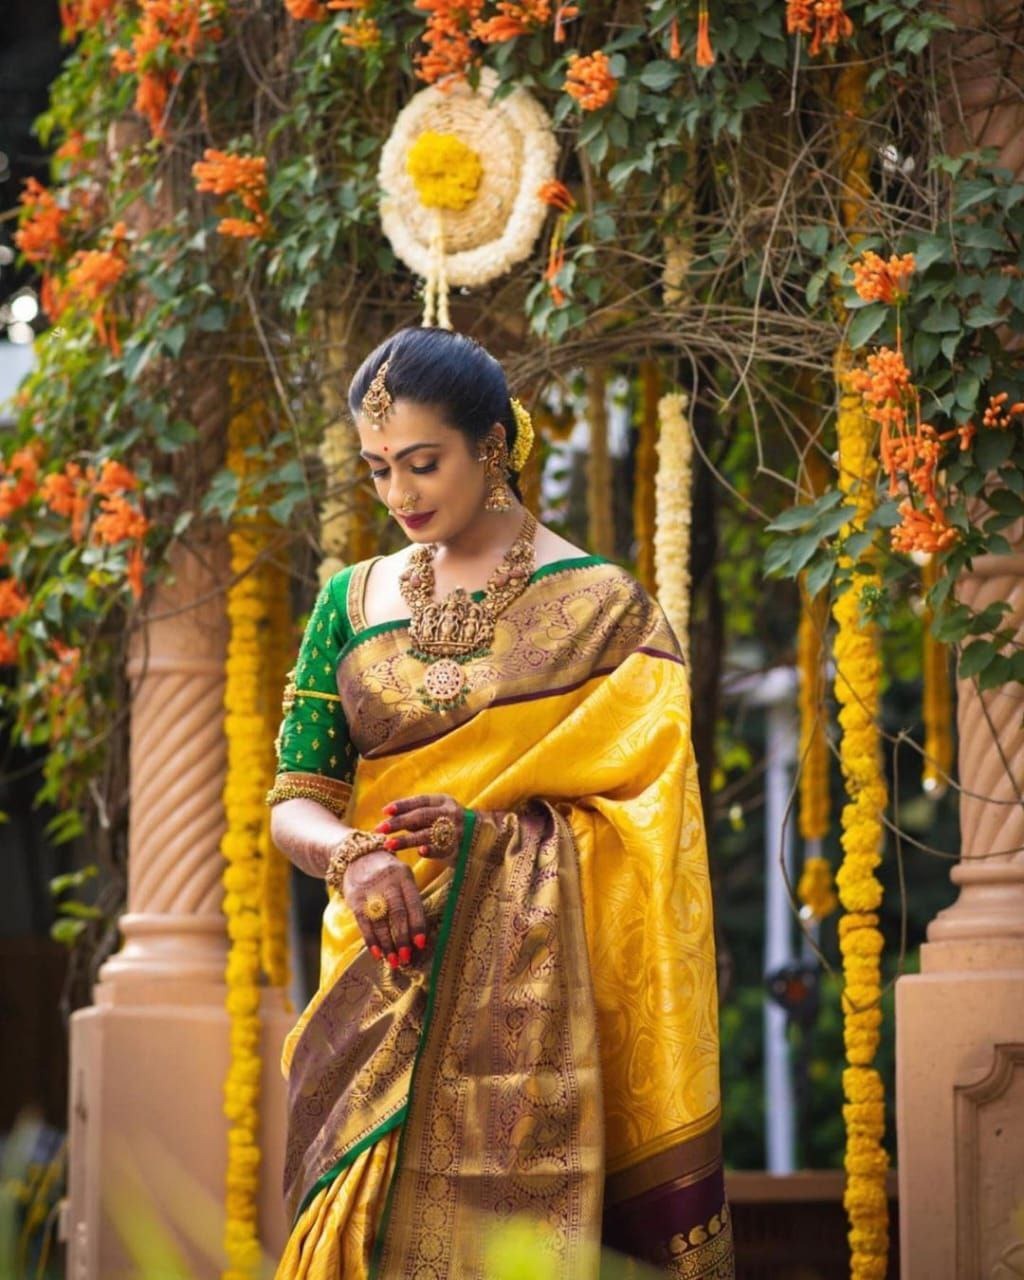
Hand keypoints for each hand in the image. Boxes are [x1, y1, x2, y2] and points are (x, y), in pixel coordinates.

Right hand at [343, 850, 426, 968]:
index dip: (418, 924)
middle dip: (402, 938)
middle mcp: (388, 882)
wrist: (358, 856)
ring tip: (392, 961)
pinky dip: (371, 940)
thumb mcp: (402, 877)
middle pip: (397, 913)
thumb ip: (409, 900)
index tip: (421, 944)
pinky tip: (376, 953)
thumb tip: (418, 935)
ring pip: (380, 921)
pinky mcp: (355, 898)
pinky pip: (364, 922)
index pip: (413, 903)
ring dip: (387, 944)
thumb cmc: (388, 874)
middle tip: (406, 958)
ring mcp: (370, 889)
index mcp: (404, 876)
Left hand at [373, 793, 467, 860]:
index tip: (385, 811)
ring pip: (428, 834)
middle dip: (399, 822)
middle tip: (380, 829)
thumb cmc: (450, 822)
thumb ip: (418, 814)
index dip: (402, 805)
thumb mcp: (438, 811)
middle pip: (421, 816)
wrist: (482, 834)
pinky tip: (420, 852)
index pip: (420, 801)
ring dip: (407, 839)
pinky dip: (432, 850)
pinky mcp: (459, 847)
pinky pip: (443, 848)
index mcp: (443, 801)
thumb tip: (389, 818)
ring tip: (389, 844)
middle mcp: (450, 813)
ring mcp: (456, 830)